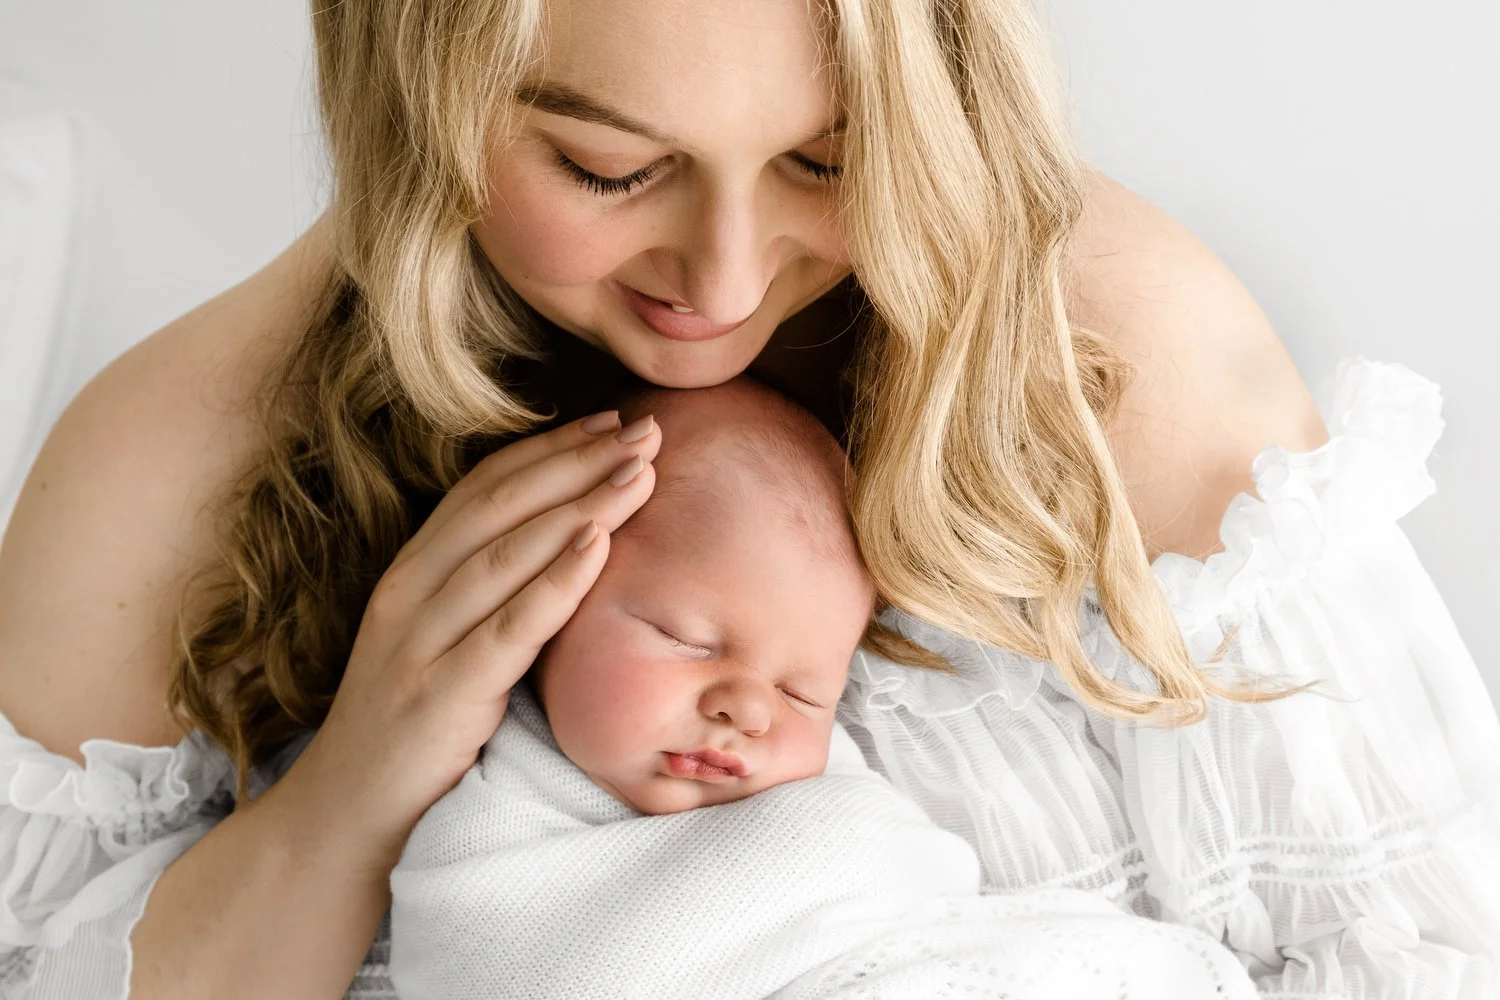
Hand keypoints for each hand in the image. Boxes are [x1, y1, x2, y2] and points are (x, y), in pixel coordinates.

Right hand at [276, 410, 658, 866]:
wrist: (349, 815)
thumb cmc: (415, 724)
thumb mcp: (446, 641)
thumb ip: (491, 592)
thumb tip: (574, 541)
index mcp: (412, 572)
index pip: (485, 488)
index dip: (550, 448)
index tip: (611, 420)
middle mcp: (409, 593)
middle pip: (501, 506)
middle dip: (577, 462)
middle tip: (646, 430)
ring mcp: (419, 642)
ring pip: (506, 554)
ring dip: (579, 505)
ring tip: (640, 472)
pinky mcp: (440, 694)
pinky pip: (507, 628)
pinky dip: (555, 581)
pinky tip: (597, 544)